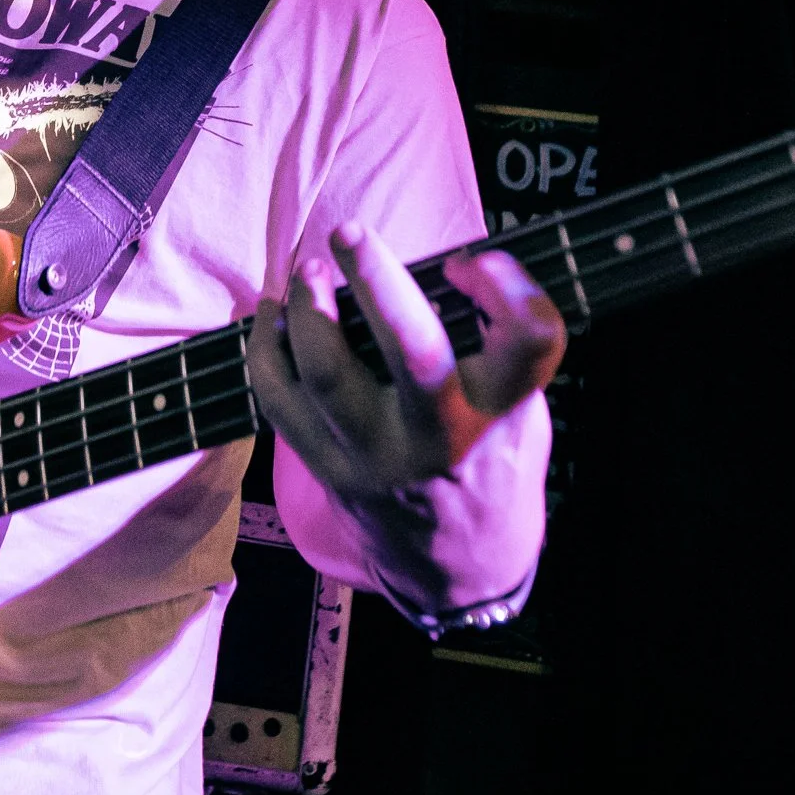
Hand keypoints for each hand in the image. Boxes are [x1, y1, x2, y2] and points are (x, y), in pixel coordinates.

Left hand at [249, 221, 564, 499]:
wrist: (460, 562)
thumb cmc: (492, 460)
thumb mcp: (520, 408)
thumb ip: (489, 348)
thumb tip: (432, 266)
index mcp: (504, 411)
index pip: (528, 336)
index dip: (506, 284)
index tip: (471, 262)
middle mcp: (444, 435)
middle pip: (413, 350)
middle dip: (378, 279)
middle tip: (351, 232)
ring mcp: (380, 456)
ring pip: (328, 372)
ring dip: (309, 309)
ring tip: (311, 273)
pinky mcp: (331, 469)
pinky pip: (280, 400)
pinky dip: (266, 349)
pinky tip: (274, 316)